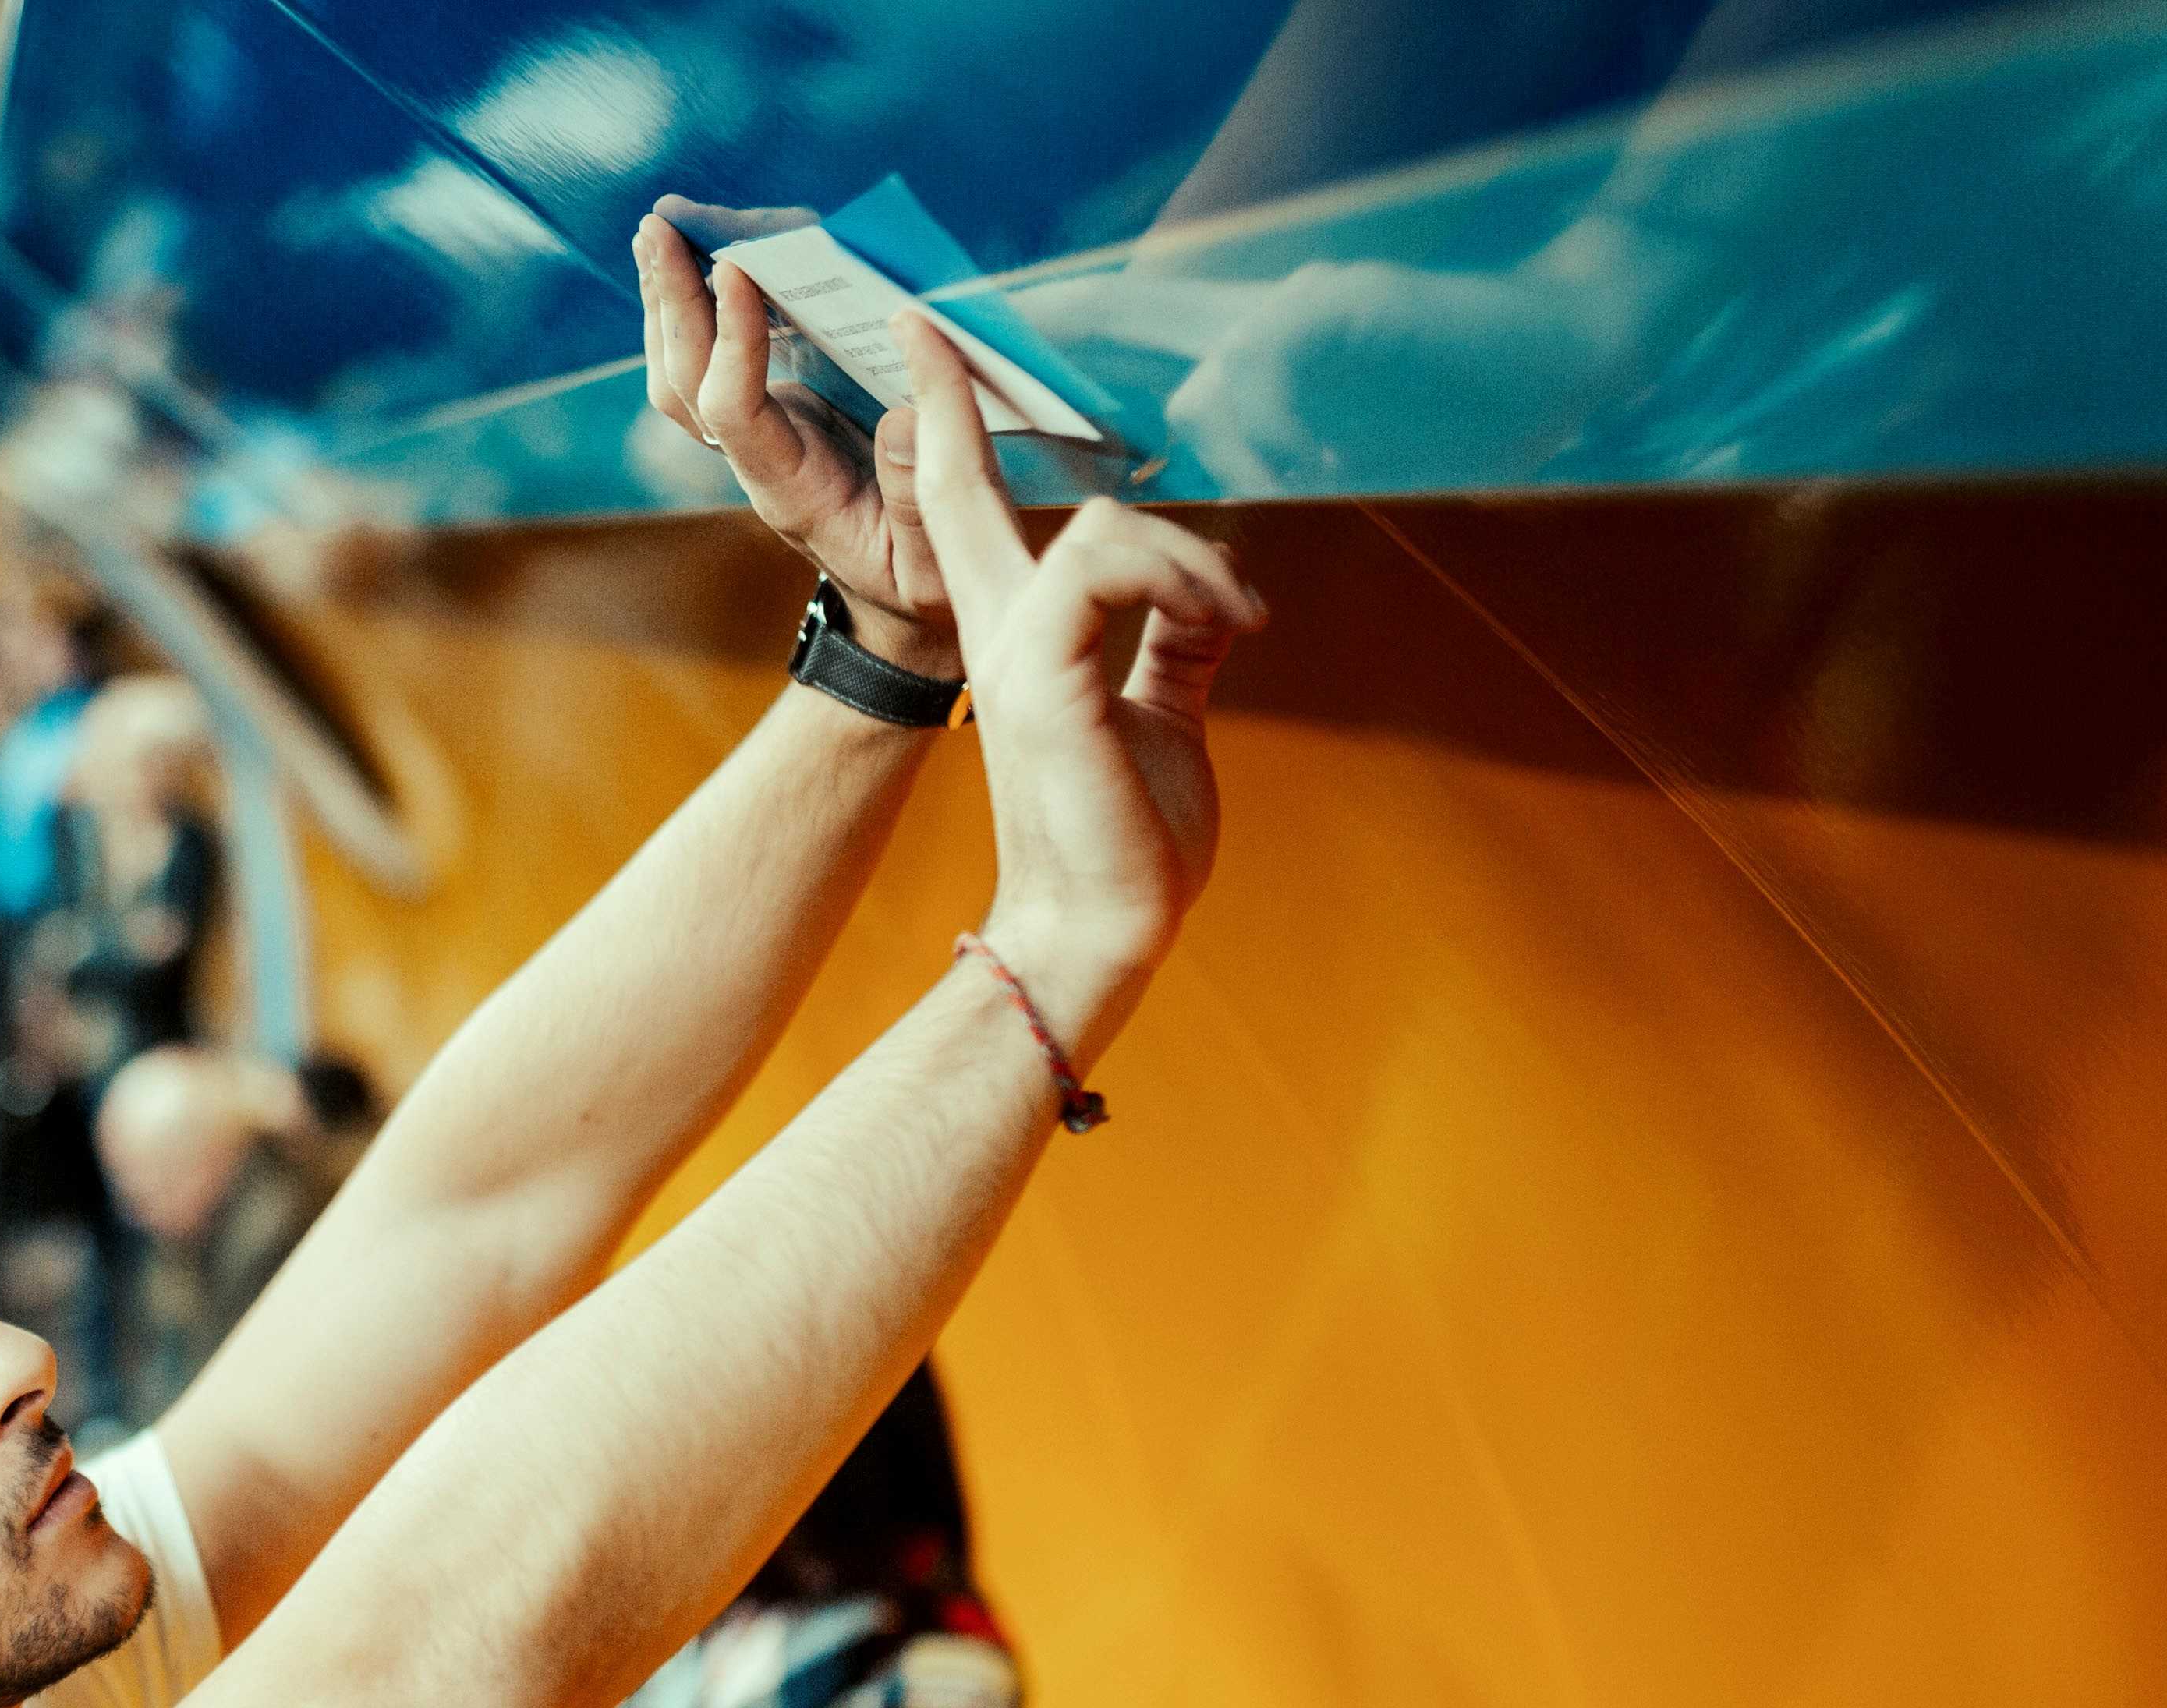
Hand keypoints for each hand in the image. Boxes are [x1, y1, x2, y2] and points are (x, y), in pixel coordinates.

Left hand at [634, 201, 957, 677]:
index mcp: (789, 490)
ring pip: (683, 373)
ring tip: (662, 229)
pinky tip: (704, 257)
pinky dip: (702, 309)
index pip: (733, 411)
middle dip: (670, 304)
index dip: (732, 342)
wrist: (898, 608)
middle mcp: (756, 460)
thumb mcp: (936, 557)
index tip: (740, 271)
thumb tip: (904, 410)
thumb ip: (923, 489)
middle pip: (684, 382)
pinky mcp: (774, 417)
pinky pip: (713, 364)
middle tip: (658, 228)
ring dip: (669, 301)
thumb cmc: (920, 583)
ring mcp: (758, 438)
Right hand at [895, 310, 1263, 1027]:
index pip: (969, 511)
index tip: (927, 349)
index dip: (948, 428)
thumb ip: (1178, 644)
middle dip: (940, 402)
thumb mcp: (1165, 712)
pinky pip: (1117, 563)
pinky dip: (1191, 580)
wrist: (1104, 928)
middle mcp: (999, 631)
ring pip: (1105, 523)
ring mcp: (1014, 649)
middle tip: (920, 321)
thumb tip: (1217, 596)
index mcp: (1019, 639)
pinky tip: (1235, 621)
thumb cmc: (1129, 840)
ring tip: (1246, 617)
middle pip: (955, 490)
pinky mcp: (1045, 670)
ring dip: (1197, 562)